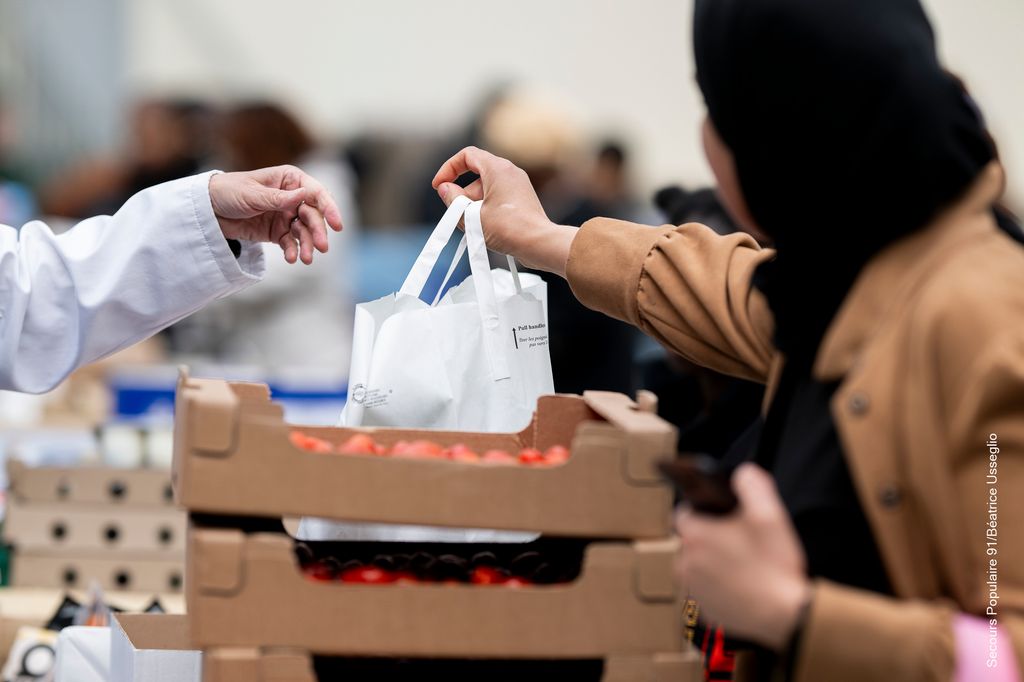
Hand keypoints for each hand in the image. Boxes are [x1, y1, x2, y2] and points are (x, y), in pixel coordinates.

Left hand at [209, 165, 343, 264]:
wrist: (207, 210)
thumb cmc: (228, 192)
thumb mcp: (252, 195)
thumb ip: (279, 198)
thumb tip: (305, 194)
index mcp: (289, 180)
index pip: (315, 193)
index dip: (328, 208)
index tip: (337, 224)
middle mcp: (291, 197)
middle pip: (312, 215)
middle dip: (318, 232)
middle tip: (322, 247)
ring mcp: (285, 215)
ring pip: (304, 231)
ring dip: (307, 245)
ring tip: (306, 259)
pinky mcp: (276, 231)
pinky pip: (290, 242)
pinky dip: (293, 250)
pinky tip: (292, 259)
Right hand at [431, 146, 577, 275]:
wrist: (539, 243)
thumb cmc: (509, 228)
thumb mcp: (471, 215)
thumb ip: (453, 200)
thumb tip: (445, 189)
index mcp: (497, 168)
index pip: (467, 155)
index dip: (449, 168)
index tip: (439, 186)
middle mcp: (510, 172)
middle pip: (475, 175)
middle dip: (461, 194)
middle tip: (455, 213)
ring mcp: (518, 185)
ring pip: (486, 188)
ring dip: (473, 204)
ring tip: (471, 226)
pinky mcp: (522, 199)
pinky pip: (497, 197)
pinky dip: (486, 208)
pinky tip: (483, 228)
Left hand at [675, 463, 812, 650]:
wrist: (784, 616)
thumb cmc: (774, 564)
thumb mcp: (769, 515)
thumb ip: (753, 485)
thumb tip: (742, 472)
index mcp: (695, 535)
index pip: (684, 512)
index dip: (704, 512)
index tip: (724, 518)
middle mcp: (685, 562)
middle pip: (692, 540)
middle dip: (711, 538)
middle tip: (741, 543)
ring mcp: (692, 589)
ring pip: (697, 565)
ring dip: (713, 563)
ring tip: (744, 567)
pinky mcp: (703, 609)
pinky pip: (705, 590)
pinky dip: (719, 586)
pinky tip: (743, 586)